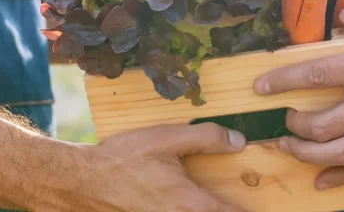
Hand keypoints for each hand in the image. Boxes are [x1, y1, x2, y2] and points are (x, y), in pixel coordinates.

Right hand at [60, 123, 245, 211]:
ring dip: (208, 209)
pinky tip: (184, 201)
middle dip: (226, 211)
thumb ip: (206, 138)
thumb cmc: (124, 159)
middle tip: (241, 205)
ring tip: (216, 201)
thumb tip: (239, 141)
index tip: (260, 209)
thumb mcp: (167, 140)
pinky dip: (187, 210)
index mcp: (190, 203)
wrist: (84, 180)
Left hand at [253, 0, 343, 189]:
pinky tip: (323, 183)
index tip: (259, 86)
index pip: (316, 76)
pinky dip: (343, 178)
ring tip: (290, 149)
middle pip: (321, 126)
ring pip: (341, 154)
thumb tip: (343, 7)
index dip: (281, 81)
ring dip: (308, 155)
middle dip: (292, 126)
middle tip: (282, 119)